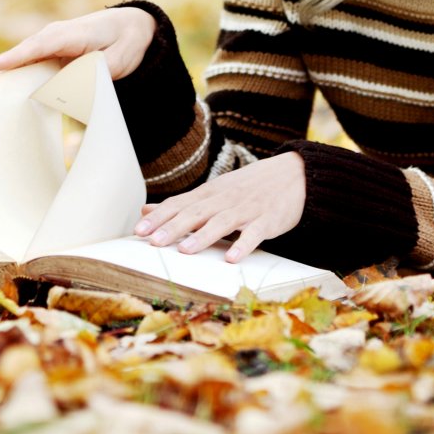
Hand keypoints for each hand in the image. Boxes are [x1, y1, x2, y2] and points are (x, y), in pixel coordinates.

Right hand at [0, 6, 157, 80]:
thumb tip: (70, 90)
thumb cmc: (126, 42)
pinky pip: (34, 62)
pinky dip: (25, 76)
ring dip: (14, 75)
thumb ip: (95, 73)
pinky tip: (16, 94)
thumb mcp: (119, 61)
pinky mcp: (53, 51)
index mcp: (73, 33)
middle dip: (7, 69)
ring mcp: (53, 41)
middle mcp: (57, 34)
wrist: (132, 25)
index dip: (16, 57)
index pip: (39, 46)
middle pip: (27, 53)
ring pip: (28, 58)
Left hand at [134, 152, 304, 261]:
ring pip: (222, 222)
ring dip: (203, 236)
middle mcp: (225, 199)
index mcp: (210, 194)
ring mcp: (247, 209)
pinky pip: (254, 233)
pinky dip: (243, 245)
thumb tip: (146, 209)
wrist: (294, 175)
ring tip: (185, 250)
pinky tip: (231, 258)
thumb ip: (182, 203)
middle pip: (196, 213)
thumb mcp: (214, 191)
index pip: (180, 204)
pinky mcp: (268, 220)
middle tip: (153, 241)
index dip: (159, 217)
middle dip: (174, 227)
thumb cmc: (249, 187)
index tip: (139, 230)